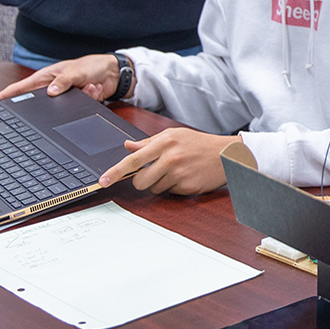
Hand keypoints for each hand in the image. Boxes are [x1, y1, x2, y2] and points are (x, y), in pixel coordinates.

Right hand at [0, 54, 119, 102]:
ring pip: (60, 108)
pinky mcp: (76, 103)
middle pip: (37, 102)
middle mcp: (52, 88)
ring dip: (78, 96)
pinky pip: (77, 107)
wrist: (113, 72)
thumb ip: (63, 82)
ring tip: (89, 85)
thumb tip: (49, 93)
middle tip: (40, 113)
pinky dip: (89, 96)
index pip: (20, 88)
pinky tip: (96, 87)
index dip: (3, 96)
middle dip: (40, 108)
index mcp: (46, 78)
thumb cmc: (92, 65)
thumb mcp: (75, 71)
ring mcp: (63, 97)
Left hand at [98, 129, 241, 194]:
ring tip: (175, 171)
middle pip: (140, 180)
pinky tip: (184, 177)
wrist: (226, 155)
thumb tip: (128, 146)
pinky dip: (173, 187)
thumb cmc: (199, 143)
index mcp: (164, 142)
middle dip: (142, 180)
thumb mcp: (174, 135)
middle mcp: (170, 158)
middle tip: (154, 172)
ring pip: (153, 188)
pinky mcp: (186, 187)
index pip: (133, 160)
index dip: (115, 171)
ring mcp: (179, 173)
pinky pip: (169, 193)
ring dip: (159, 183)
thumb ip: (149, 142)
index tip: (103, 181)